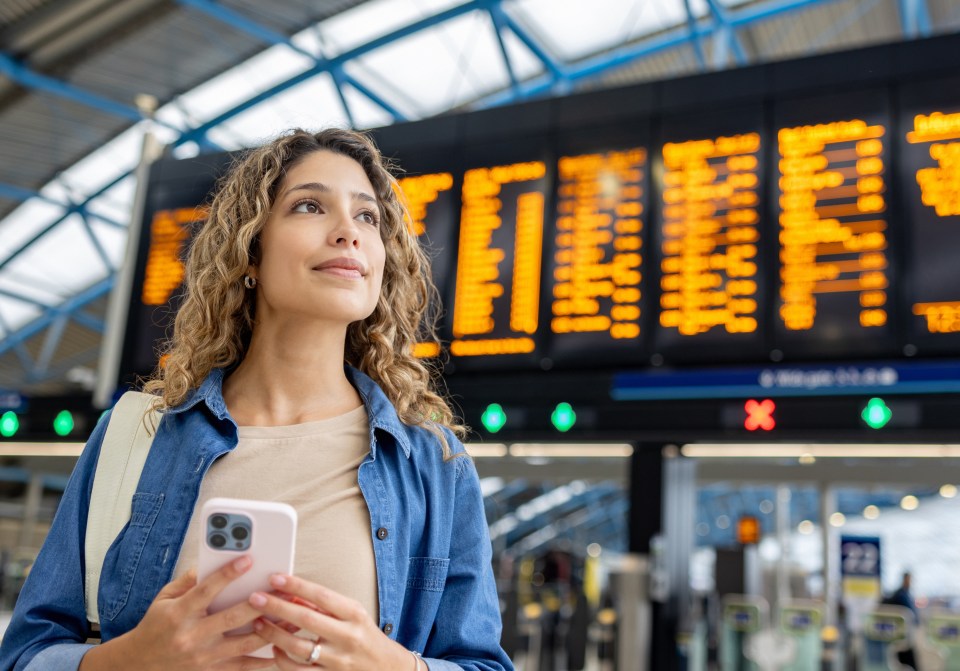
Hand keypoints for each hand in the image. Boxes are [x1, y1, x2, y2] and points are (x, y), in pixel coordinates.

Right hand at [81, 556, 274, 670]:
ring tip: (294, 616)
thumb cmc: (156, 625)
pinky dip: (265, 660)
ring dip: (272, 629)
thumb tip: (213, 561)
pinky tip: (282, 649)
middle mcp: (192, 636)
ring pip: (245, 644)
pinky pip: (244, 667)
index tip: (248, 559)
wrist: (139, 664)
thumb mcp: (164, 598)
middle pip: (233, 618)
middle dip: (261, 603)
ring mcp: (203, 658)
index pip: (206, 591)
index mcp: (179, 614)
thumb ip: (189, 580)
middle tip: (283, 589)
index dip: (227, 574)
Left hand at [247, 574, 412, 669]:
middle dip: (277, 607)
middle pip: (306, 620)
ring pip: (298, 648)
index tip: (275, 578)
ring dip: (273, 634)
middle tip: (255, 598)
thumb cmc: (366, 636)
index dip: (297, 586)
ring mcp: (338, 661)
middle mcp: (348, 637)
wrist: (388, 669)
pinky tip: (273, 648)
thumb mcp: (354, 616)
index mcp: (355, 615)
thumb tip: (293, 593)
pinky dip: (282, 659)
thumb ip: (326, 606)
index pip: (322, 596)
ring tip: (257, 622)